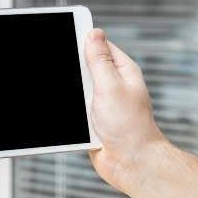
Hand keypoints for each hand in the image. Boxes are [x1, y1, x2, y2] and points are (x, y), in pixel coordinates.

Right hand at [84, 28, 168, 189]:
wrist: (131, 164)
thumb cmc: (130, 127)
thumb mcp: (111, 85)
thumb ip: (100, 60)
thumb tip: (94, 33)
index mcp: (122, 71)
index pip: (100, 46)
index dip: (82, 41)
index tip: (65, 37)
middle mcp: (113, 84)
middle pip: (84, 68)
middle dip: (74, 74)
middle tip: (77, 84)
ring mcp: (103, 103)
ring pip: (77, 90)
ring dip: (73, 97)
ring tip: (82, 107)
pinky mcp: (93, 120)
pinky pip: (75, 110)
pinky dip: (73, 114)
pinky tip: (76, 120)